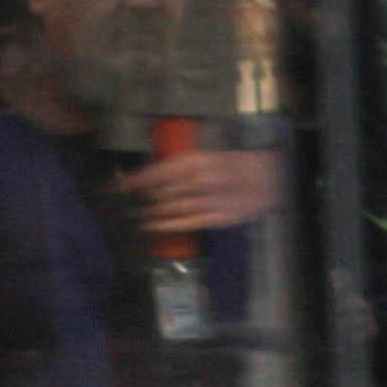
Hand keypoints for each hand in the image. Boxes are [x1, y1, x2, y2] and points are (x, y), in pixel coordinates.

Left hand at [126, 143, 284, 236]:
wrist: (272, 177)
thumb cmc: (236, 165)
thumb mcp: (205, 159)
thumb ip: (180, 169)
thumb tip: (150, 179)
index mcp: (194, 162)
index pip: (154, 174)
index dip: (132, 183)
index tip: (114, 189)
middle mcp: (199, 181)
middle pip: (160, 193)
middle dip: (141, 200)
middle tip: (125, 206)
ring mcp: (210, 201)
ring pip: (171, 209)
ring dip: (150, 214)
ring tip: (135, 217)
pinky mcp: (220, 217)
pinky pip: (189, 223)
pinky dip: (168, 226)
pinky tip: (153, 227)